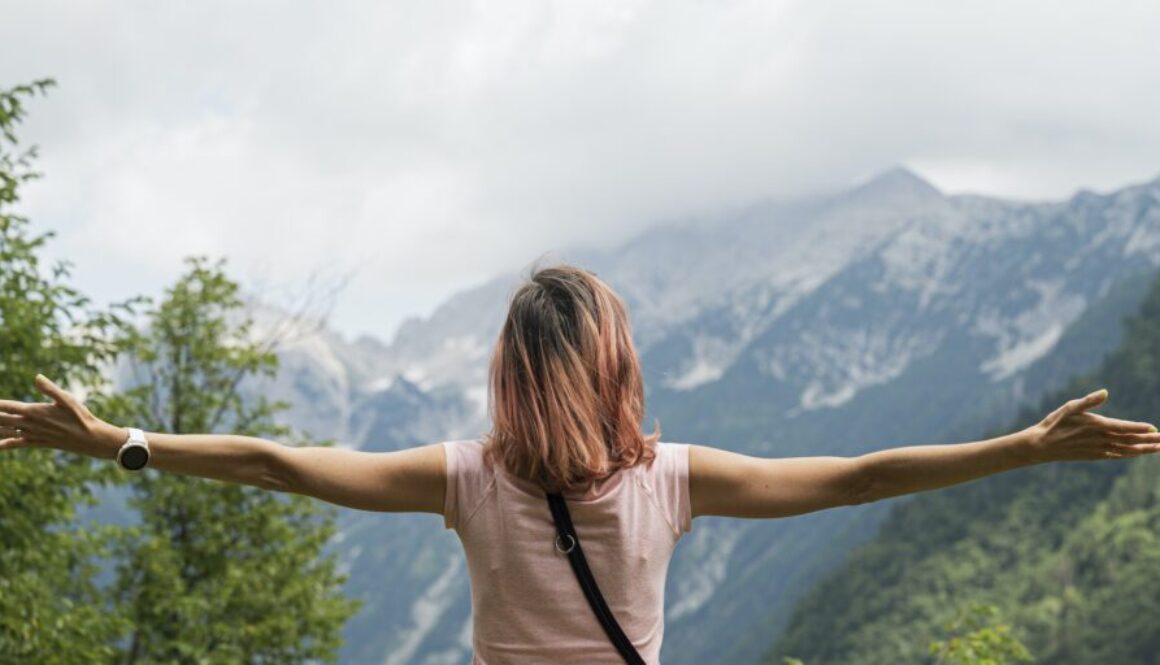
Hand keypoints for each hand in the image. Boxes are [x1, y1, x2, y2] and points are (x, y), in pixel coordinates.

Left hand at [0, 374, 125, 457]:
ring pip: (5, 430)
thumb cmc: (80, 417)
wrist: (89, 439)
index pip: (5, 406)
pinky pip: (15, 443)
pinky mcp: (37, 442)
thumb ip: (50, 389)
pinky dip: (3, 443)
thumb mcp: (68, 399)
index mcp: (34, 411)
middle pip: (1, 419)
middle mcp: (29, 424)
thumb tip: (36, 376)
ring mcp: (31, 434)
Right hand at [1024, 388, 1159, 462]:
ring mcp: (1099, 449)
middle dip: (1149, 440)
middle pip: (1130, 440)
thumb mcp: (1069, 407)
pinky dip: (1130, 454)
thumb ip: (1089, 401)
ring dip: (1144, 449)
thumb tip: (1105, 392)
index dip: (1140, 428)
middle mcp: (1101, 439)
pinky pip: (1117, 455)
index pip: (1124, 427)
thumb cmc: (1055, 423)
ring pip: (1127, 450)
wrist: (1042, 445)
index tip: (1154, 428)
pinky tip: (1138, 453)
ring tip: (1159, 448)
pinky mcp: (1095, 456)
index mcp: (1097, 426)